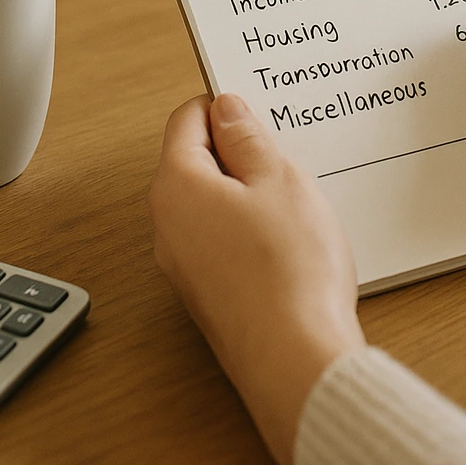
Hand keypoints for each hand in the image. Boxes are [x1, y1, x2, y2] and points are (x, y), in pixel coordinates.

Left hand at [148, 93, 365, 464]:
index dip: (224, 106)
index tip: (257, 106)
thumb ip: (247, 139)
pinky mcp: (209, 294)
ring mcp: (185, 264)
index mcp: (176, 185)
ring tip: (297, 199)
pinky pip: (224, 242)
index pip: (186, 120)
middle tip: (288, 152)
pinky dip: (253, 230)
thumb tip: (227, 111)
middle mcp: (168, 225)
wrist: (294, 358)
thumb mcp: (279, 180)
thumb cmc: (288, 269)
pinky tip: (291, 240)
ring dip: (250, 193)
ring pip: (213, 205)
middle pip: (197, 163)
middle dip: (241, 152)